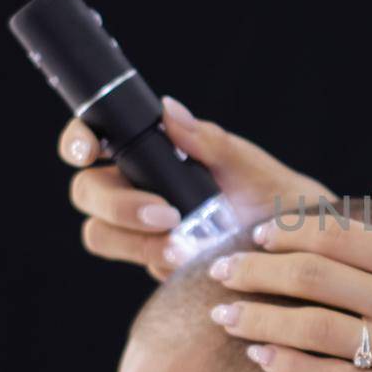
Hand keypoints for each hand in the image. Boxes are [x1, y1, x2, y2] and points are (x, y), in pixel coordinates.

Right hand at [59, 96, 337, 282]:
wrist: (294, 247)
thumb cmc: (271, 194)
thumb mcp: (247, 164)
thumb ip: (208, 141)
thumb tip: (169, 110)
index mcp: (152, 149)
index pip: (94, 136)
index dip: (77, 140)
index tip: (87, 151)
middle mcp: (136, 183)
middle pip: (87, 190)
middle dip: (117, 203)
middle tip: (166, 215)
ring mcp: (138, 224)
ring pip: (100, 232)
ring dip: (135, 240)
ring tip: (182, 248)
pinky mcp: (151, 257)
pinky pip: (132, 261)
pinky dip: (154, 260)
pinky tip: (188, 261)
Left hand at [206, 191, 371, 371]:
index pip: (342, 238)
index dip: (291, 234)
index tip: (259, 236)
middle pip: (312, 276)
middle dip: (256, 269)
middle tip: (219, 269)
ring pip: (309, 326)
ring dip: (258, 317)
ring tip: (220, 315)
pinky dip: (288, 367)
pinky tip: (259, 359)